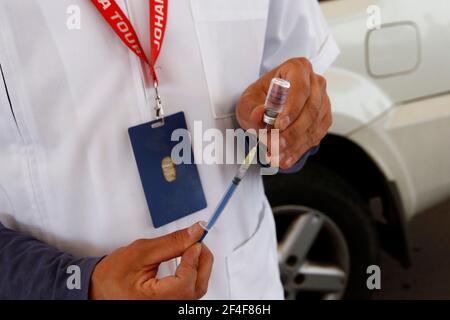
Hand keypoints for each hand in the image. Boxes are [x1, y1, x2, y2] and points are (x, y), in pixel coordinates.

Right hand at [89, 222, 212, 299]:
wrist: (102, 287)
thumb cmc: (114, 275)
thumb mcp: (141, 252)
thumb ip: (171, 242)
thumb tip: (194, 233)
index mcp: (153, 300)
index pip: (184, 282)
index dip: (193, 260)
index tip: (195, 242)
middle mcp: (165, 307)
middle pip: (196, 287)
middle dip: (201, 261)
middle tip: (197, 241)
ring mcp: (170, 307)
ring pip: (197, 290)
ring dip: (199, 267)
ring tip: (192, 249)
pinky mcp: (172, 303)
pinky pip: (191, 292)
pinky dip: (194, 274)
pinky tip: (190, 262)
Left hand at [236, 58, 331, 168]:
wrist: (267, 108)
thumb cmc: (259, 99)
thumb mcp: (248, 102)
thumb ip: (252, 109)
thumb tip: (260, 114)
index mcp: (298, 69)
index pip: (300, 88)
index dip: (292, 108)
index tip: (279, 125)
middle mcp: (315, 83)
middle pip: (310, 109)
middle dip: (291, 133)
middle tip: (274, 147)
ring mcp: (323, 101)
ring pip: (314, 126)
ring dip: (294, 145)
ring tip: (276, 157)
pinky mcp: (324, 119)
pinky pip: (315, 136)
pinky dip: (298, 150)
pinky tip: (285, 159)